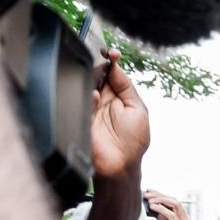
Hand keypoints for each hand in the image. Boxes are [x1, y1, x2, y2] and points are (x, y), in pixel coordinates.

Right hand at [92, 52, 150, 181]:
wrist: (120, 166)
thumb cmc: (133, 143)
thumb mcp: (138, 109)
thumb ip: (127, 86)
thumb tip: (116, 66)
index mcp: (118, 96)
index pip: (111, 72)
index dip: (111, 60)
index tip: (112, 53)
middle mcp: (103, 100)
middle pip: (97, 74)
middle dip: (100, 66)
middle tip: (104, 60)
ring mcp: (91, 108)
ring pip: (87, 84)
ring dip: (93, 79)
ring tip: (101, 80)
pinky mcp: (82, 117)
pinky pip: (80, 100)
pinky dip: (88, 96)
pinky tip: (95, 98)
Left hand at [146, 190, 200, 219]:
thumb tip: (156, 211)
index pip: (171, 203)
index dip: (160, 196)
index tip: (149, 193)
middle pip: (173, 200)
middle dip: (159, 195)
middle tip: (147, 193)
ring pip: (174, 203)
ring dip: (160, 199)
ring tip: (149, 199)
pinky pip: (171, 215)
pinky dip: (161, 209)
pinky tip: (152, 207)